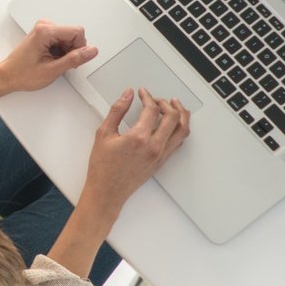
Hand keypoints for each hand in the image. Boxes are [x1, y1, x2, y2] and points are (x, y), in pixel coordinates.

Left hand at [0, 20, 99, 98]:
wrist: (7, 76)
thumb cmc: (22, 74)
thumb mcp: (52, 70)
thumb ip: (74, 59)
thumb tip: (91, 51)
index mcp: (45, 31)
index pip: (77, 31)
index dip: (79, 48)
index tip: (71, 59)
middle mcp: (44, 26)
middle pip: (73, 34)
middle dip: (71, 50)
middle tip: (59, 63)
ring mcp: (43, 29)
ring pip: (68, 37)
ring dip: (65, 51)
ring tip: (53, 62)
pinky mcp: (43, 33)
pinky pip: (61, 39)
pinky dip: (60, 51)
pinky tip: (51, 59)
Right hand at [83, 87, 190, 210]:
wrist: (107, 192)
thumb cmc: (102, 167)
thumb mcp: (104, 134)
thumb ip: (117, 111)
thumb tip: (127, 95)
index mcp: (139, 138)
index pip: (152, 110)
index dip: (148, 97)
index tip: (142, 93)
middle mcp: (154, 146)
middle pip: (173, 117)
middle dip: (167, 104)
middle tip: (157, 99)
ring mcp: (160, 155)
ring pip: (182, 130)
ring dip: (181, 115)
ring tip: (175, 107)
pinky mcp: (162, 161)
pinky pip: (178, 142)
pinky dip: (180, 129)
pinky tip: (174, 124)